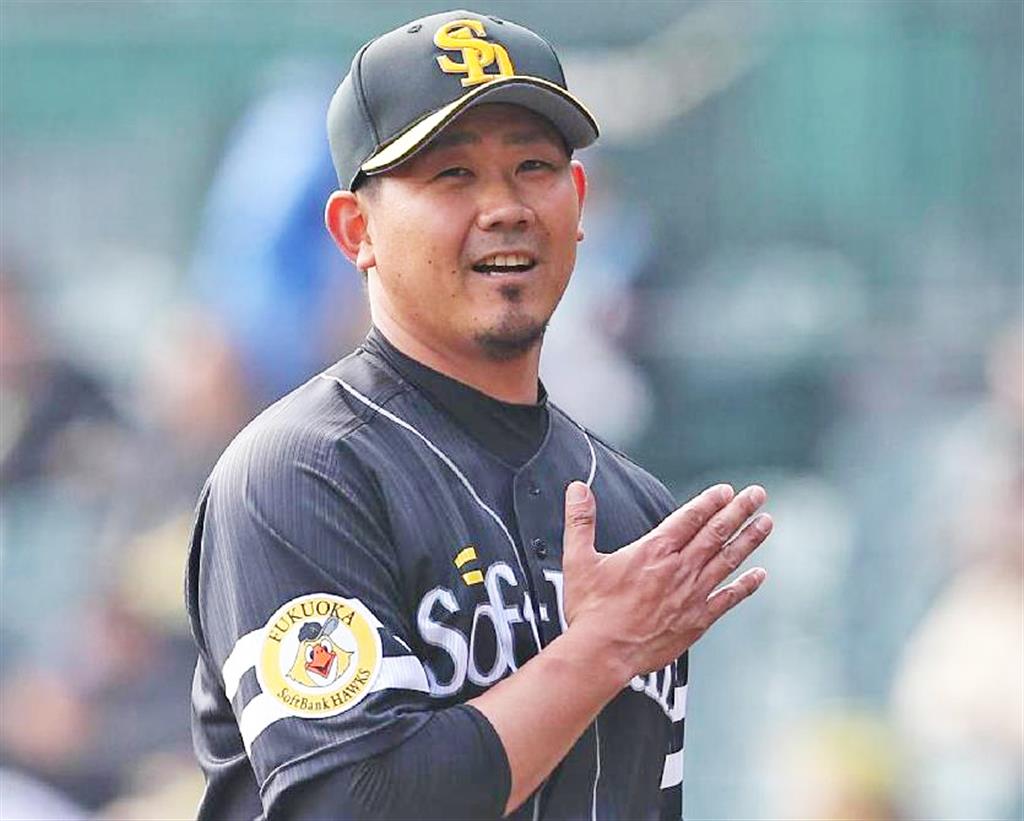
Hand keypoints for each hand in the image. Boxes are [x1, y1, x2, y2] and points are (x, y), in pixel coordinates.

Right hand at [560, 481, 771, 679]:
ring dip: (749, 540)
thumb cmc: (591, 609)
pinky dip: (746, 586)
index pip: (689, 517)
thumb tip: (577, 488)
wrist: (603, 654)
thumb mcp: (579, 559)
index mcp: (654, 551)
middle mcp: (679, 568)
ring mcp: (692, 595)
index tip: (727, 490)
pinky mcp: (697, 620)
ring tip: (766, 523)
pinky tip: (760, 575)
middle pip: (716, 533)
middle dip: (738, 511)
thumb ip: (580, 521)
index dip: (709, 501)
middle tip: (758, 494)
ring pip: (728, 560)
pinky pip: (728, 599)